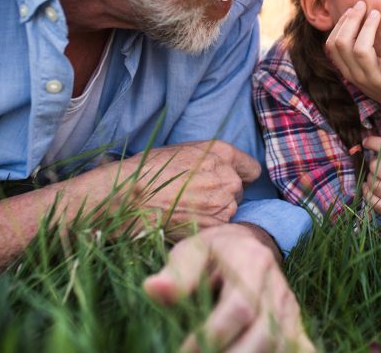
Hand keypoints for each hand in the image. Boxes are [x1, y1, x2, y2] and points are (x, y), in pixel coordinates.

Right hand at [70, 140, 260, 235]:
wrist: (129, 197)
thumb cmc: (149, 170)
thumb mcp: (184, 151)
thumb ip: (210, 158)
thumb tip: (221, 167)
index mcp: (222, 152)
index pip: (251, 168)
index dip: (240, 175)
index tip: (229, 180)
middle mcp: (229, 177)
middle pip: (238, 191)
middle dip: (223, 194)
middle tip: (196, 197)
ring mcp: (224, 204)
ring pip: (229, 210)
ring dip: (215, 213)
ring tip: (187, 210)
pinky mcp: (215, 227)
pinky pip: (218, 228)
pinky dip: (206, 228)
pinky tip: (185, 222)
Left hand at [143, 224, 313, 351]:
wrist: (247, 243)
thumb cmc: (212, 252)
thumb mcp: (191, 252)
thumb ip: (177, 274)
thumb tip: (152, 289)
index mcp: (252, 262)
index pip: (240, 307)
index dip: (212, 335)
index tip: (183, 351)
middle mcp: (276, 286)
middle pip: (265, 333)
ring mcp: (288, 307)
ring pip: (280, 344)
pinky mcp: (294, 323)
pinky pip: (300, 346)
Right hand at [325, 0, 380, 110]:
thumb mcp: (370, 68)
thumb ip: (361, 50)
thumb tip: (357, 17)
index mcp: (349, 72)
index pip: (332, 45)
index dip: (340, 24)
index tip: (353, 10)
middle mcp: (358, 77)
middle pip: (342, 44)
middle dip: (351, 20)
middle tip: (363, 5)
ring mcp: (375, 80)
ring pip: (361, 49)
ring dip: (368, 27)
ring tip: (377, 13)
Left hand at [361, 135, 380, 242]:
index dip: (375, 142)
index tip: (368, 140)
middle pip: (378, 166)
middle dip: (374, 160)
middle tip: (376, 159)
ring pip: (374, 184)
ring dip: (370, 177)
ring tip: (373, 173)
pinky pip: (375, 203)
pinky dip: (368, 194)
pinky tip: (370, 188)